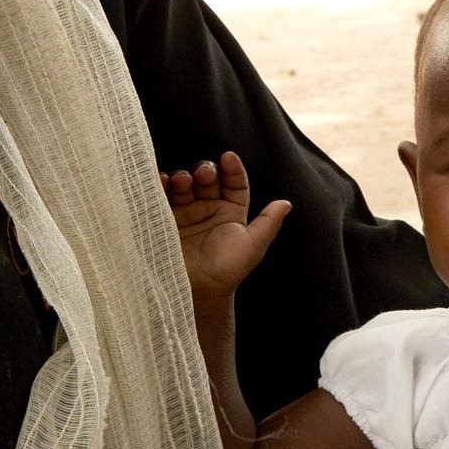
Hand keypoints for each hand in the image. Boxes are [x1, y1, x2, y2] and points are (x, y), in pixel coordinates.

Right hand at [163, 151, 290, 298]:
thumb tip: (287, 203)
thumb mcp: (253, 245)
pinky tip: (163, 182)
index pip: (235, 184)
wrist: (198, 291)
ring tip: (183, 181)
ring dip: (184, 177)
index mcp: (232, 213)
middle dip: (206, 171)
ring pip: (185, 185)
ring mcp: (186, 214)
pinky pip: (163, 198)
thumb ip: (269, 223)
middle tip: (204, 174)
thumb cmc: (228, 270)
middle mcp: (209, 210)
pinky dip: (162, 186)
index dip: (233, 170)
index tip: (229, 157)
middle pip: (208, 180)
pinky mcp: (165, 220)